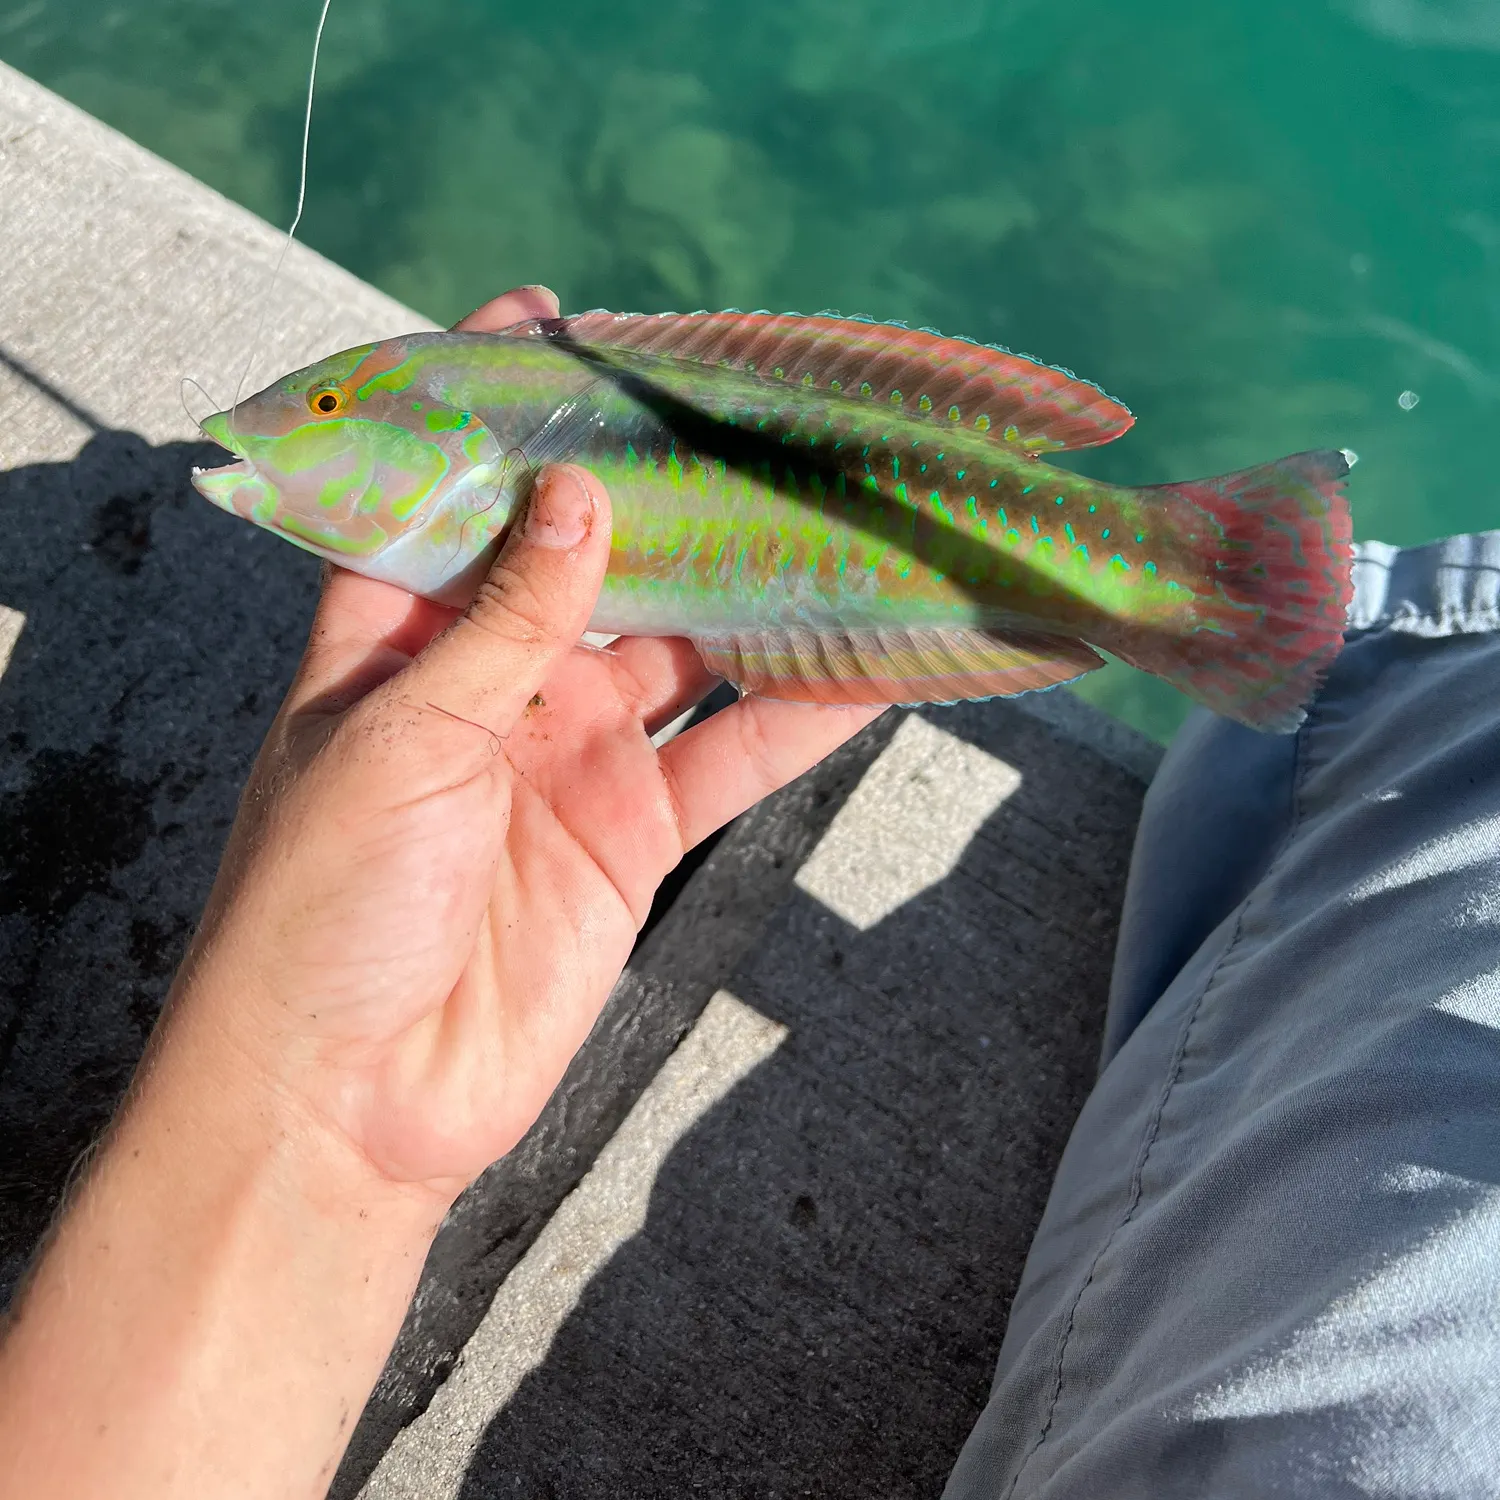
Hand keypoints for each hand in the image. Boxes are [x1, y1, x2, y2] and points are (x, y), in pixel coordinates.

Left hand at [182, 285, 882, 1199]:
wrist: (357, 1098)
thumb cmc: (323, 908)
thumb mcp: (401, 736)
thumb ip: (504, 621)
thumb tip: (577, 497)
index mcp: (397, 639)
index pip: (450, 494)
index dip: (497, 410)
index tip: (561, 322)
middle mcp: (492, 682)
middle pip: (595, 560)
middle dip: (667, 495)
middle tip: (753, 418)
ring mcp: (571, 754)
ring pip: (685, 648)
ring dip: (759, 595)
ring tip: (843, 521)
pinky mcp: (634, 832)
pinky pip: (731, 754)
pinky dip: (803, 713)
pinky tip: (873, 664)